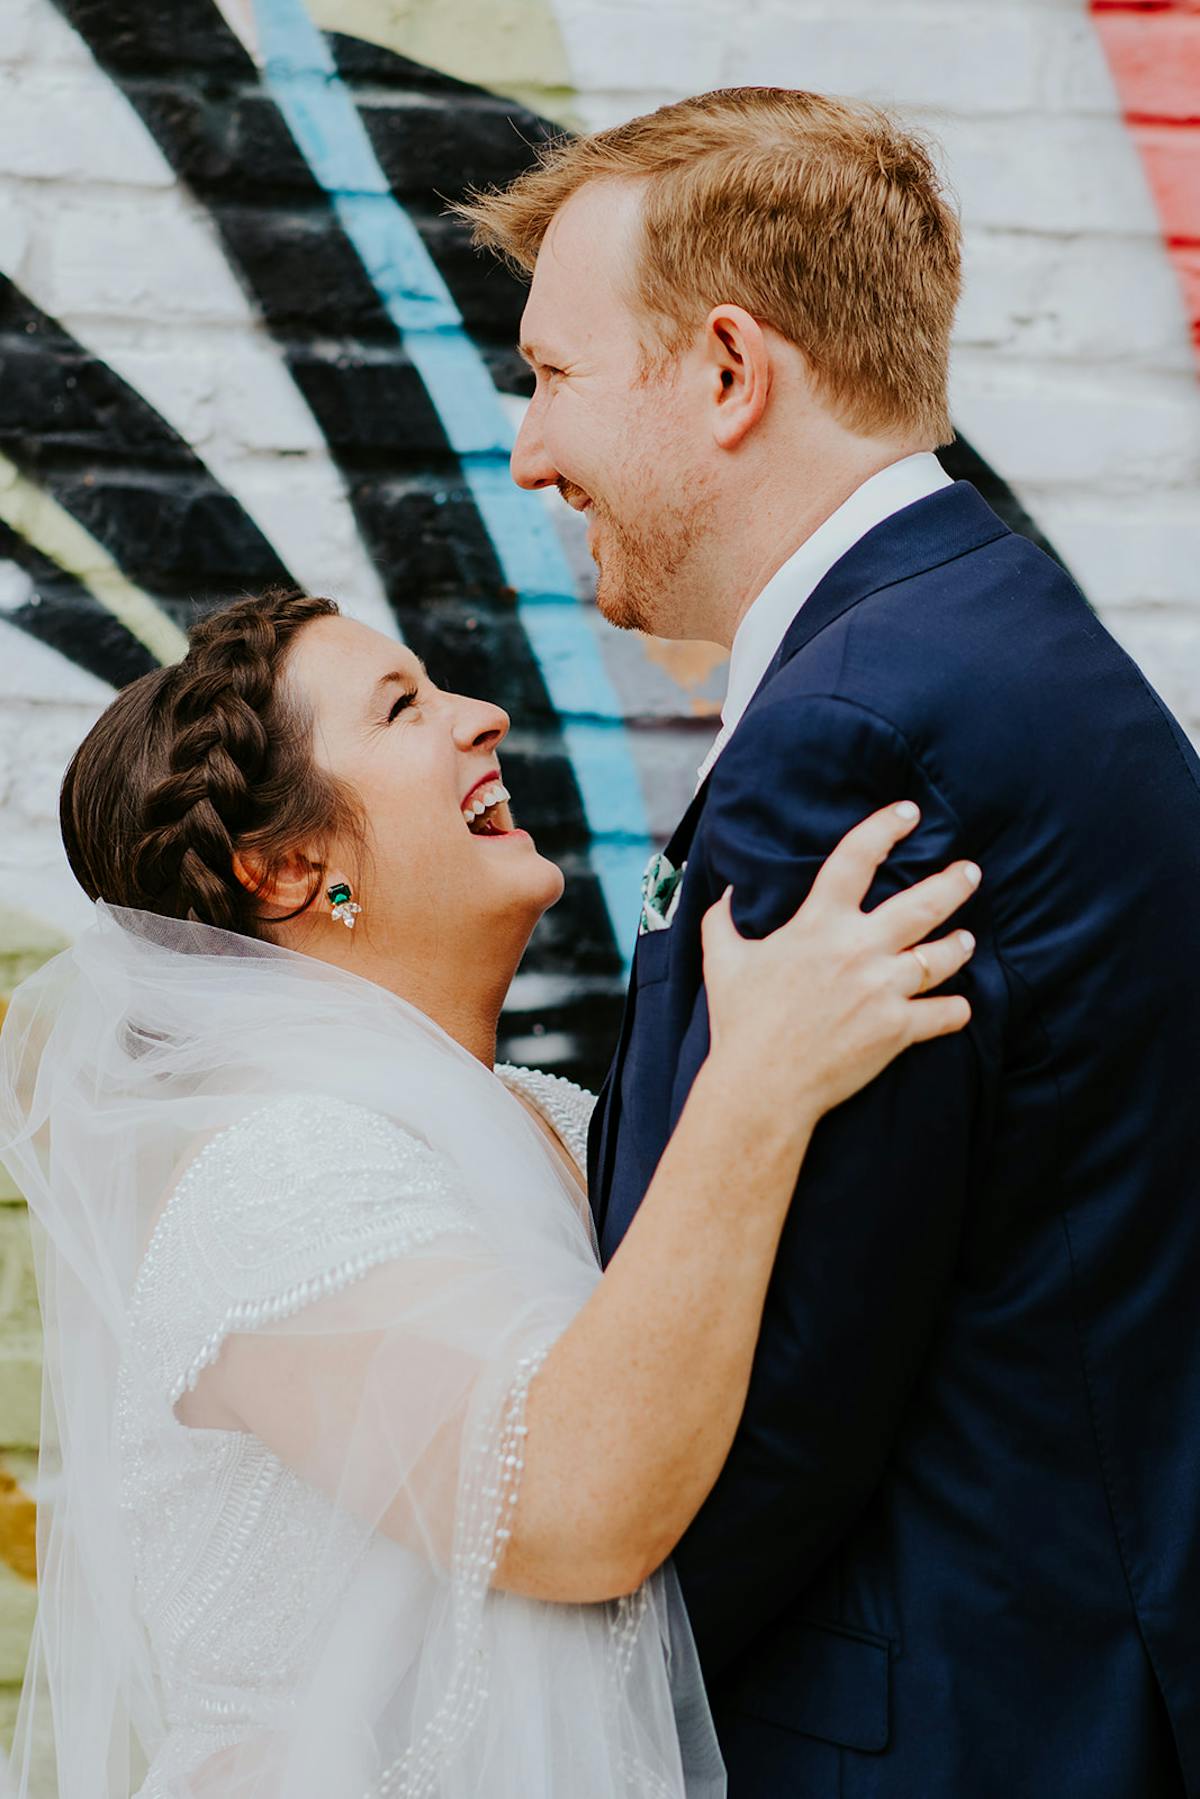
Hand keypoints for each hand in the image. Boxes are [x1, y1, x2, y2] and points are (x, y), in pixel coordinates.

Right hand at [701, 801, 977, 1127]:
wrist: (762, 1086)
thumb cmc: (740, 1022)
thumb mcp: (722, 960)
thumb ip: (722, 920)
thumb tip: (727, 892)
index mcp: (818, 925)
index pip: (856, 858)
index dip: (885, 828)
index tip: (908, 813)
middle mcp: (858, 949)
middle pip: (922, 904)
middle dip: (953, 883)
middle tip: (970, 872)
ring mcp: (883, 989)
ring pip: (942, 956)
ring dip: (959, 945)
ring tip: (966, 939)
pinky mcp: (898, 1030)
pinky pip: (946, 1013)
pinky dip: (956, 1009)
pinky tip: (959, 1005)